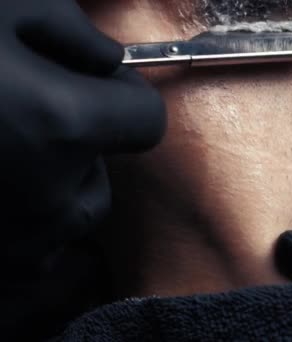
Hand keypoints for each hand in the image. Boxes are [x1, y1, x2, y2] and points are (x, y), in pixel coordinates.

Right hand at [0, 0, 165, 254]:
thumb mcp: (2, 8)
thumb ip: (72, 28)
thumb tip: (109, 58)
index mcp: (60, 125)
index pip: (148, 121)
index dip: (125, 97)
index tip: (94, 85)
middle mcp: (45, 197)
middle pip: (104, 177)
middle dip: (81, 148)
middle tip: (27, 115)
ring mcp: (15, 241)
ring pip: (68, 216)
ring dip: (51, 187)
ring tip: (3, 146)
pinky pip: (30, 247)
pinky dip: (19, 218)